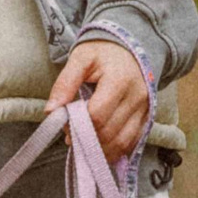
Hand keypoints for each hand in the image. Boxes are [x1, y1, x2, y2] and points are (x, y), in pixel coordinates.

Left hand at [48, 36, 153, 166]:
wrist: (130, 47)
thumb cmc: (102, 52)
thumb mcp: (80, 58)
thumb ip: (64, 83)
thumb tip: (51, 111)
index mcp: (120, 80)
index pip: (97, 114)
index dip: (77, 124)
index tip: (64, 123)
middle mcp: (137, 97)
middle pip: (109, 132)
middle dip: (86, 138)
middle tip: (70, 135)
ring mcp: (145, 109)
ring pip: (122, 142)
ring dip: (99, 149)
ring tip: (82, 143)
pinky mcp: (147, 117)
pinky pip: (131, 142)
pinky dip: (114, 149)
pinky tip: (99, 147)